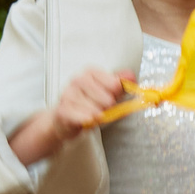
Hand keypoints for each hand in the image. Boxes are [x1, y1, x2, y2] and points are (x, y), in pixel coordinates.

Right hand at [8, 66, 131, 166]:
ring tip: (93, 115)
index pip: (114, 84)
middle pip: (107, 99)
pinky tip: (87, 120)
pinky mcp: (63, 110)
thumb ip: (120, 83)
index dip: (116, 95)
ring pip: (96, 110)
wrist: (65, 118)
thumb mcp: (106, 91)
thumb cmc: (87, 103)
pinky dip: (88, 121)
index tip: (113, 97)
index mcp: (90, 72)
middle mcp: (78, 80)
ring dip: (97, 117)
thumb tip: (131, 76)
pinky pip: (83, 118)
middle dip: (107, 108)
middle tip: (101, 109)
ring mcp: (69, 94)